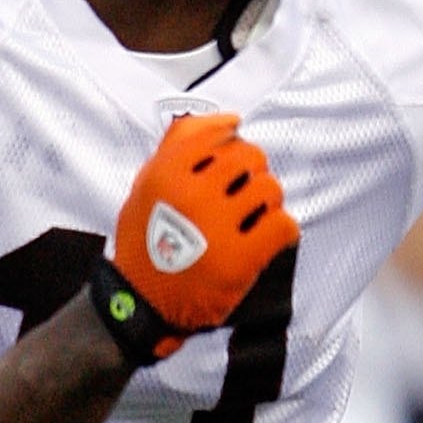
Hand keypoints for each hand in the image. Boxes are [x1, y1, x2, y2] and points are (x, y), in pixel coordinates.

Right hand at [93, 113, 298, 359]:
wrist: (139, 305)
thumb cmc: (145, 243)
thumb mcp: (147, 186)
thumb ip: (179, 145)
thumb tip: (230, 117)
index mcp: (167, 172)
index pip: (222, 136)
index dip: (232, 150)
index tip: (229, 171)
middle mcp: (192, 195)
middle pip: (251, 157)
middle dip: (253, 173)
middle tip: (244, 196)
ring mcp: (217, 227)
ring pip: (270, 189)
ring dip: (268, 202)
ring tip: (253, 219)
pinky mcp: (239, 260)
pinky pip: (283, 226)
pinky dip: (283, 230)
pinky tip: (268, 239)